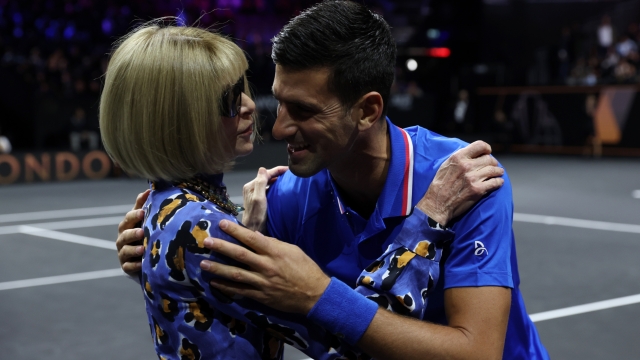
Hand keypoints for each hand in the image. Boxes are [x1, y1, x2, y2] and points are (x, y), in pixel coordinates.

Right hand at [116, 189, 148, 273]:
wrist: (145, 257)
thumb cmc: (145, 234)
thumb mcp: (144, 220)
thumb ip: (143, 205)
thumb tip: (148, 190)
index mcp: (128, 226)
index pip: (128, 219)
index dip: (134, 215)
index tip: (142, 212)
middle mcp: (123, 239)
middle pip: (125, 235)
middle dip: (132, 233)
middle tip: (142, 231)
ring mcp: (123, 253)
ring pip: (125, 251)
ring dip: (133, 250)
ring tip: (143, 249)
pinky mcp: (127, 266)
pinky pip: (128, 267)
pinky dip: (134, 265)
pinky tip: (141, 264)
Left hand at [199, 220, 330, 314]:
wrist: (314, 294)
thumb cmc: (305, 269)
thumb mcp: (293, 250)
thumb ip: (274, 244)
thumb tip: (256, 236)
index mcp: (275, 252)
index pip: (251, 238)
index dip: (235, 231)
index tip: (222, 224)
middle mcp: (266, 266)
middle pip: (239, 255)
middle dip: (221, 247)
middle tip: (205, 241)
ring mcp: (262, 282)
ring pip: (235, 274)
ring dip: (218, 268)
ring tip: (203, 264)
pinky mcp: (261, 296)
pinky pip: (240, 290)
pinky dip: (226, 287)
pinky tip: (215, 283)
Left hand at [242, 166, 287, 231]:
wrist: (253, 229)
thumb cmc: (256, 216)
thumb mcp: (259, 199)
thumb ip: (260, 183)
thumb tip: (263, 168)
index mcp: (251, 186)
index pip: (265, 173)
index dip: (277, 170)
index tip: (289, 170)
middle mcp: (252, 188)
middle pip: (267, 177)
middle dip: (278, 174)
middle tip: (290, 174)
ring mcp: (255, 193)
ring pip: (268, 183)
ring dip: (277, 180)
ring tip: (288, 180)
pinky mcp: (259, 199)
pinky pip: (268, 189)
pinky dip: (275, 187)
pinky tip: (282, 189)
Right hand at [417, 141, 503, 225]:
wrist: (437, 203)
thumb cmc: (440, 185)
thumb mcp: (445, 165)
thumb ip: (459, 158)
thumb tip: (471, 153)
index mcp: (458, 157)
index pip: (480, 145)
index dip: (486, 148)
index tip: (488, 152)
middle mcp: (466, 166)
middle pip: (489, 159)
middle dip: (493, 162)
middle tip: (493, 166)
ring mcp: (473, 178)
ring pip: (494, 170)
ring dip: (498, 171)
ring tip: (498, 173)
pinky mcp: (478, 190)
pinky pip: (495, 183)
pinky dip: (498, 182)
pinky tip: (498, 182)